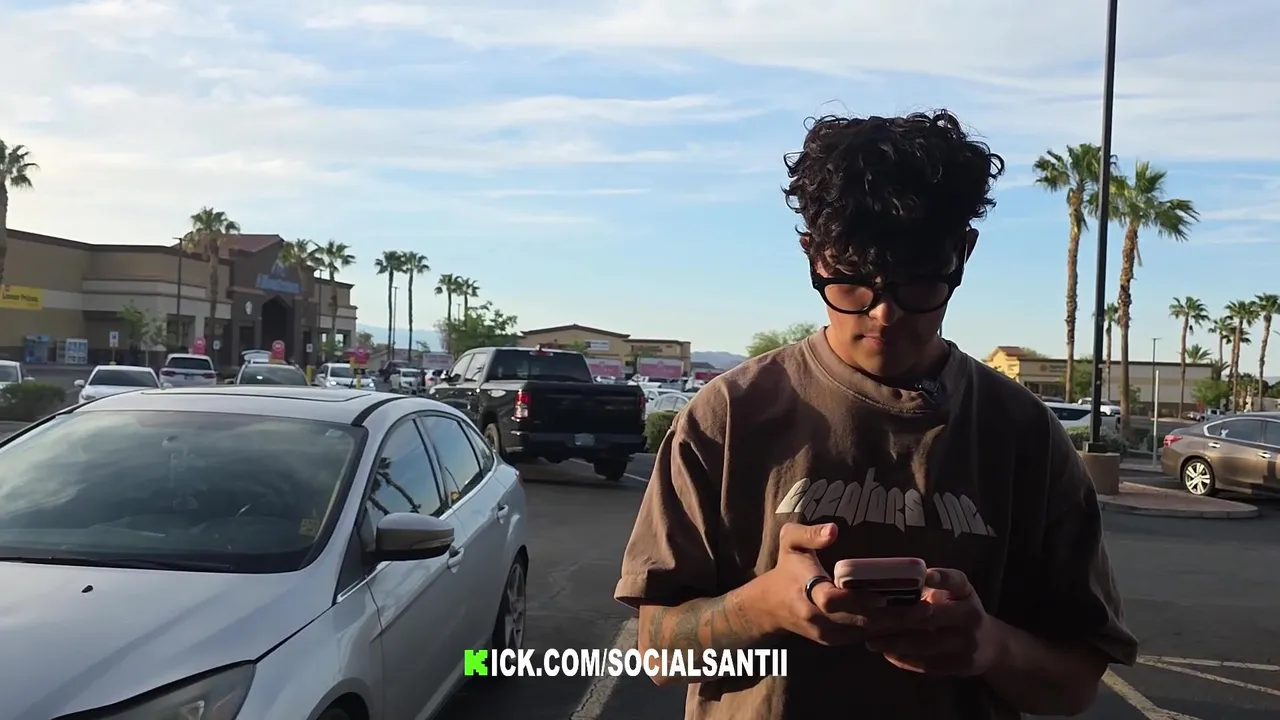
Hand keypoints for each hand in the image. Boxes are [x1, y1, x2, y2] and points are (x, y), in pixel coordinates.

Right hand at [753, 523, 933, 645]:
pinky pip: (865, 637)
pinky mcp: (837, 641)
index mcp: (806, 594)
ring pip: (866, 633)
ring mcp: (828, 635)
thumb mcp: (789, 542)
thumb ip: (809, 533)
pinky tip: (913, 623)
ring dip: (897, 626)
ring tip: (927, 616)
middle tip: (925, 609)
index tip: (883, 597)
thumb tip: (834, 529)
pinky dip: (889, 631)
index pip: (833, 601)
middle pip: (859, 622)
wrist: (769, 607)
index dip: (858, 601)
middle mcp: (818, 620)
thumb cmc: (786, 568)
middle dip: (893, 617)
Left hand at [865, 568, 999, 675]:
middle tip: (870, 620)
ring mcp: (968, 644)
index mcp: (966, 594)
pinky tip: (887, 654)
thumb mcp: (954, 592)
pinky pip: (929, 664)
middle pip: (931, 618)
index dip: (941, 578)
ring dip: (896, 644)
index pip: (956, 581)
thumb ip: (931, 586)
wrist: (990, 645)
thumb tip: (890, 580)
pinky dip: (905, 659)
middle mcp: (971, 617)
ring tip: (872, 642)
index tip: (925, 576)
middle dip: (898, 619)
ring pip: (926, 645)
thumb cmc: (959, 610)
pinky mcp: (962, 665)